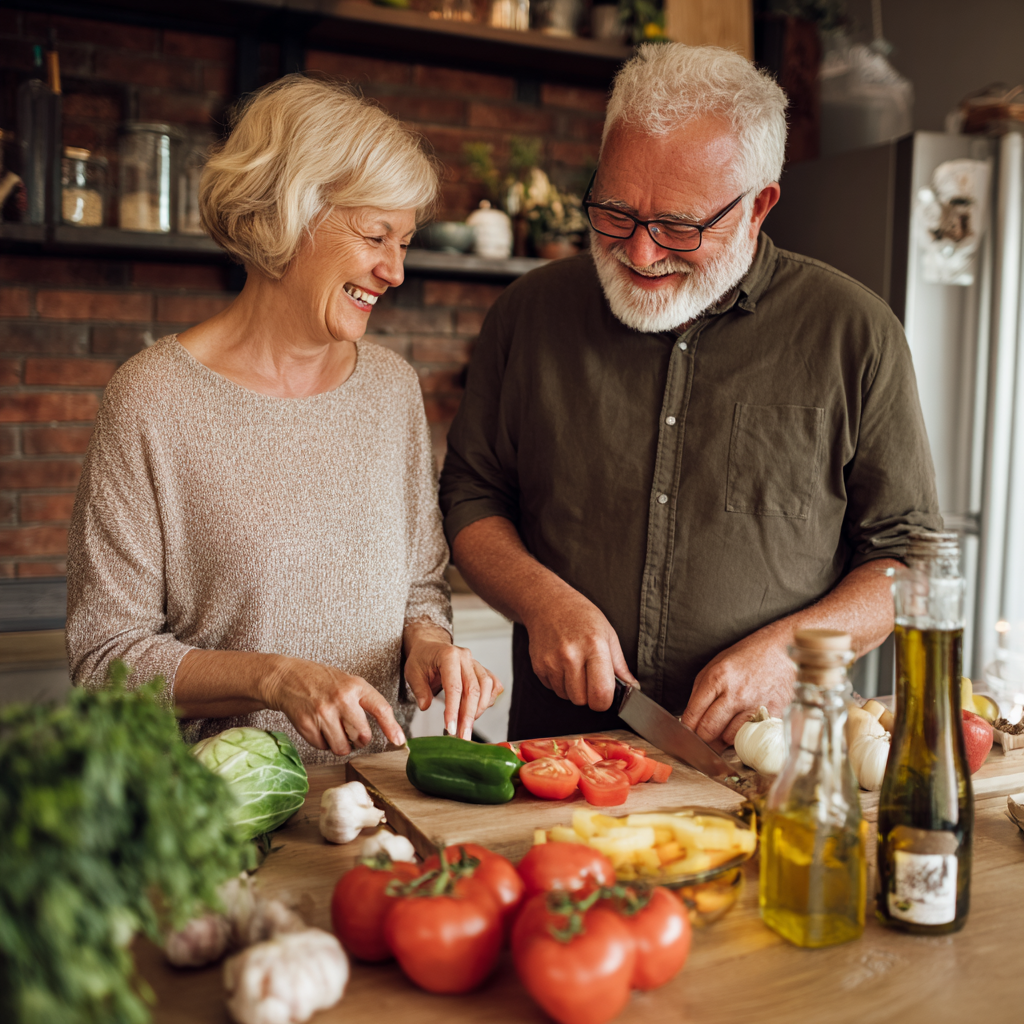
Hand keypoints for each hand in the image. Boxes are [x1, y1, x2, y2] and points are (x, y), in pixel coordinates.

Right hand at [260, 656, 405, 756]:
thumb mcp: (349, 683)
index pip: (381, 709)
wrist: (288, 677)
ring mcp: (323, 712)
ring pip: (342, 748)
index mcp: (356, 686)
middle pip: (362, 736)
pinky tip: (319, 727)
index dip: (392, 727)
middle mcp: (341, 699)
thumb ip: (366, 702)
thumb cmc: (323, 682)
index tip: (399, 740)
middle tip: (353, 733)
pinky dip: (323, 743)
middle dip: (360, 741)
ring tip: (335, 730)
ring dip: (341, 745)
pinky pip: (323, 747)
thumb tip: (390, 730)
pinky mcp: (306, 725)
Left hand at [404, 631, 502, 740]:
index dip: (453, 710)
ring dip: (479, 709)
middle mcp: (465, 657)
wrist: (430, 646)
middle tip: (462, 735)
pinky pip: (493, 684)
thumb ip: (419, 690)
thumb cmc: (421, 659)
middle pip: (474, 689)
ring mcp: (475, 662)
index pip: (454, 687)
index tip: (450, 728)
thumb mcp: (413, 672)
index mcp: (448, 656)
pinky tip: (480, 710)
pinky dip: (490, 698)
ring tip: (467, 724)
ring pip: (486, 687)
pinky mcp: (481, 669)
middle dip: (468, 716)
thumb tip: (426, 706)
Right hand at [523, 584, 636, 711]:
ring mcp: (552, 661)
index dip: (605, 701)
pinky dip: (560, 683)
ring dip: (573, 690)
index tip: (605, 695)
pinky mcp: (538, 666)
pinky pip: (553, 689)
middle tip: (589, 677)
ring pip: (567, 697)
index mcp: (594, 646)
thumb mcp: (608, 634)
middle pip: (582, 700)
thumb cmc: (581, 616)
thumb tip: (632, 688)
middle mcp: (571, 655)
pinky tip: (562, 665)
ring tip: (575, 667)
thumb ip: (620, 665)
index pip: (601, 694)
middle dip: (588, 695)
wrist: (548, 604)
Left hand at [682, 629, 793, 744]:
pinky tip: (745, 726)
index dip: (687, 730)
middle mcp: (735, 693)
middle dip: (702, 739)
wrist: (783, 649)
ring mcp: (755, 705)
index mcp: (717, 678)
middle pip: (709, 731)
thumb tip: (691, 718)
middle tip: (703, 738)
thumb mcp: (716, 665)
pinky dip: (746, 737)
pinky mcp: (773, 713)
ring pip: (730, 738)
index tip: (687, 735)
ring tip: (727, 728)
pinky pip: (753, 737)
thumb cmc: (747, 656)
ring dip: (725, 738)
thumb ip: (700, 691)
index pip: (693, 715)